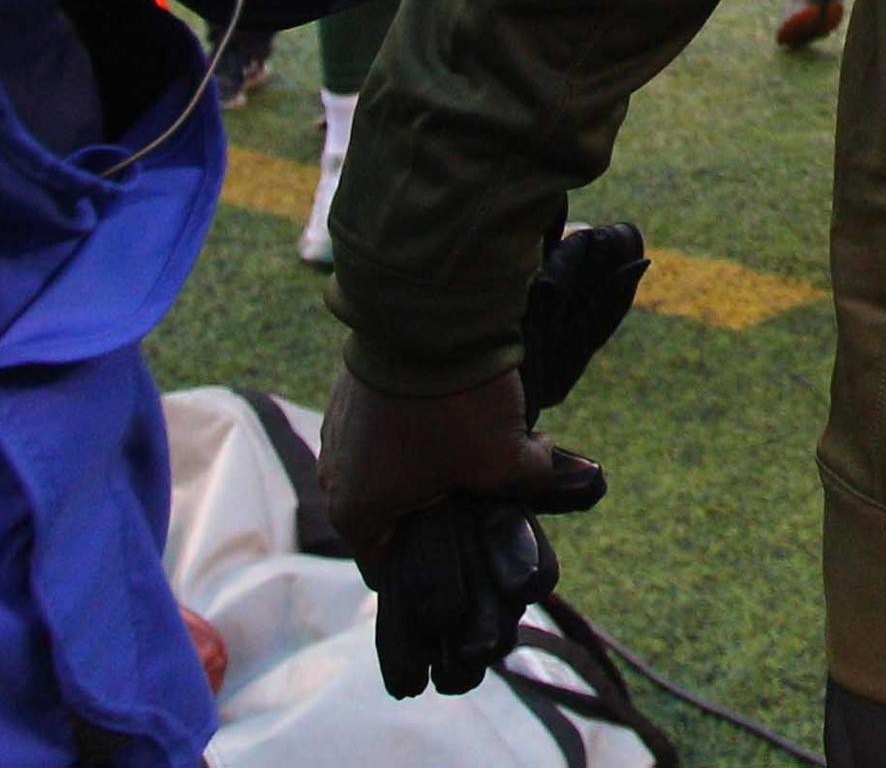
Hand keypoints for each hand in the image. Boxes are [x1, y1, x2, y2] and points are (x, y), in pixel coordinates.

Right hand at [318, 365, 605, 696]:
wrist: (428, 312)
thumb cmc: (453, 404)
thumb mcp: (502, 459)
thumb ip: (526, 484)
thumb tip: (547, 473)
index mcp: (357, 513)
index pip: (392, 571)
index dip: (438, 573)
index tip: (476, 560)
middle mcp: (337, 477)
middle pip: (400, 516)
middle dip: (450, 509)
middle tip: (493, 498)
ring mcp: (343, 432)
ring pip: (401, 468)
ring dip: (444, 463)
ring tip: (490, 450)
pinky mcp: (357, 393)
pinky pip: (397, 429)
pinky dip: (432, 428)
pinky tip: (473, 414)